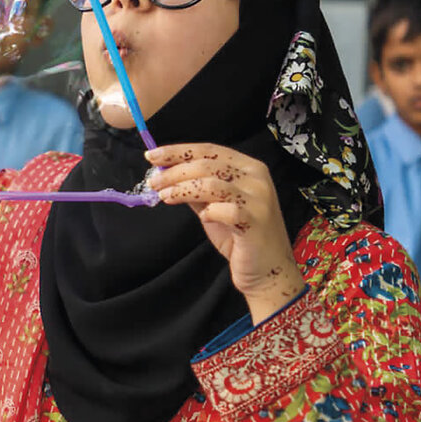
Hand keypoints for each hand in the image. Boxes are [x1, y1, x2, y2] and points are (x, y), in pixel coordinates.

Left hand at [146, 143, 305, 322]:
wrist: (268, 270)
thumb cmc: (240, 237)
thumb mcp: (214, 207)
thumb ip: (195, 189)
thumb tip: (165, 174)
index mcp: (249, 168)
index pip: (209, 150)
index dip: (178, 151)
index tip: (152, 156)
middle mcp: (256, 178)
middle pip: (207, 165)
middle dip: (174, 172)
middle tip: (153, 182)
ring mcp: (259, 199)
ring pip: (212, 183)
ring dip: (182, 189)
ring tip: (164, 196)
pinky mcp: (256, 222)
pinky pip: (225, 210)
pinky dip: (209, 212)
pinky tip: (203, 218)